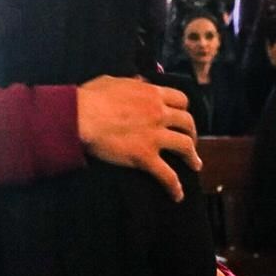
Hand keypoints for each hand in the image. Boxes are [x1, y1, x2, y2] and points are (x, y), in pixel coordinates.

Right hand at [76, 77, 198, 201]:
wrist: (80, 117)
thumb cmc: (91, 97)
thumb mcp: (114, 81)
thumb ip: (132, 82)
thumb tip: (140, 81)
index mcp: (152, 94)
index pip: (181, 100)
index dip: (183, 109)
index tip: (181, 117)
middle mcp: (159, 114)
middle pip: (187, 122)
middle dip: (191, 132)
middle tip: (190, 140)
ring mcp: (154, 136)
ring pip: (185, 146)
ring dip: (192, 157)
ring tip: (195, 165)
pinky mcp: (145, 156)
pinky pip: (166, 174)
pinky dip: (174, 186)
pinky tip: (178, 195)